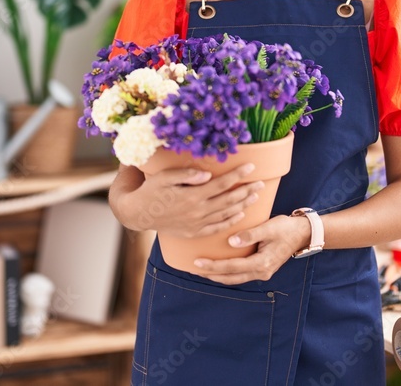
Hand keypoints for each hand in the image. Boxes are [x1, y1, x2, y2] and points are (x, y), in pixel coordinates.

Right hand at [118, 163, 264, 237]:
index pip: (221, 184)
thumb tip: (207, 174)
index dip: (238, 175)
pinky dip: (230, 222)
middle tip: (261, 183)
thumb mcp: (164, 177)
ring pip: (226, 214)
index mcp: (192, 195)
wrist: (138, 213)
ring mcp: (196, 224)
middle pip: (228, 200)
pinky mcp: (193, 232)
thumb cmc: (151, 190)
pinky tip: (239, 215)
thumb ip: (186, 174)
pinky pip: (216, 228)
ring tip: (255, 196)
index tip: (252, 167)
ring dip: (242, 205)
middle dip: (247, 190)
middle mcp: (197, 211)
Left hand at [191, 214, 311, 284]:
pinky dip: (227, 273)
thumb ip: (250, 235)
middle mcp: (261, 272)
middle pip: (231, 277)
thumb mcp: (269, 227)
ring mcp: (262, 272)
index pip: (232, 267)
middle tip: (193, 269)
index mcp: (262, 263)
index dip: (213, 265)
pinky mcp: (261, 269)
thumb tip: (231, 241)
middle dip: (211, 274)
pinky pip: (240, 274)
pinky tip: (218, 268)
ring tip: (201, 270)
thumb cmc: (286, 228)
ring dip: (218, 275)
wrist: (302, 233)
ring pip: (235, 278)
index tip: (197, 262)